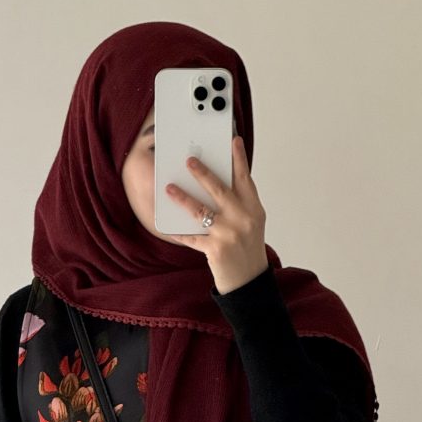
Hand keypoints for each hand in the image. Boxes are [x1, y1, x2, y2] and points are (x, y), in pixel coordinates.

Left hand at [165, 135, 268, 294]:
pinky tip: (167, 226)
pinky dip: (178, 232)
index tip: (233, 140)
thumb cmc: (247, 249)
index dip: (239, 159)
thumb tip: (213, 183)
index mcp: (254, 210)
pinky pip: (191, 237)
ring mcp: (229, 234)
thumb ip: (239, 203)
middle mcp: (243, 219)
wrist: (249, 281)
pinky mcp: (215, 250)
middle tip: (188, 160)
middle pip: (219, 189)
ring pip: (200, 210)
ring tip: (169, 189)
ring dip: (182, 198)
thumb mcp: (251, 223)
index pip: (245, 179)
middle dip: (202, 173)